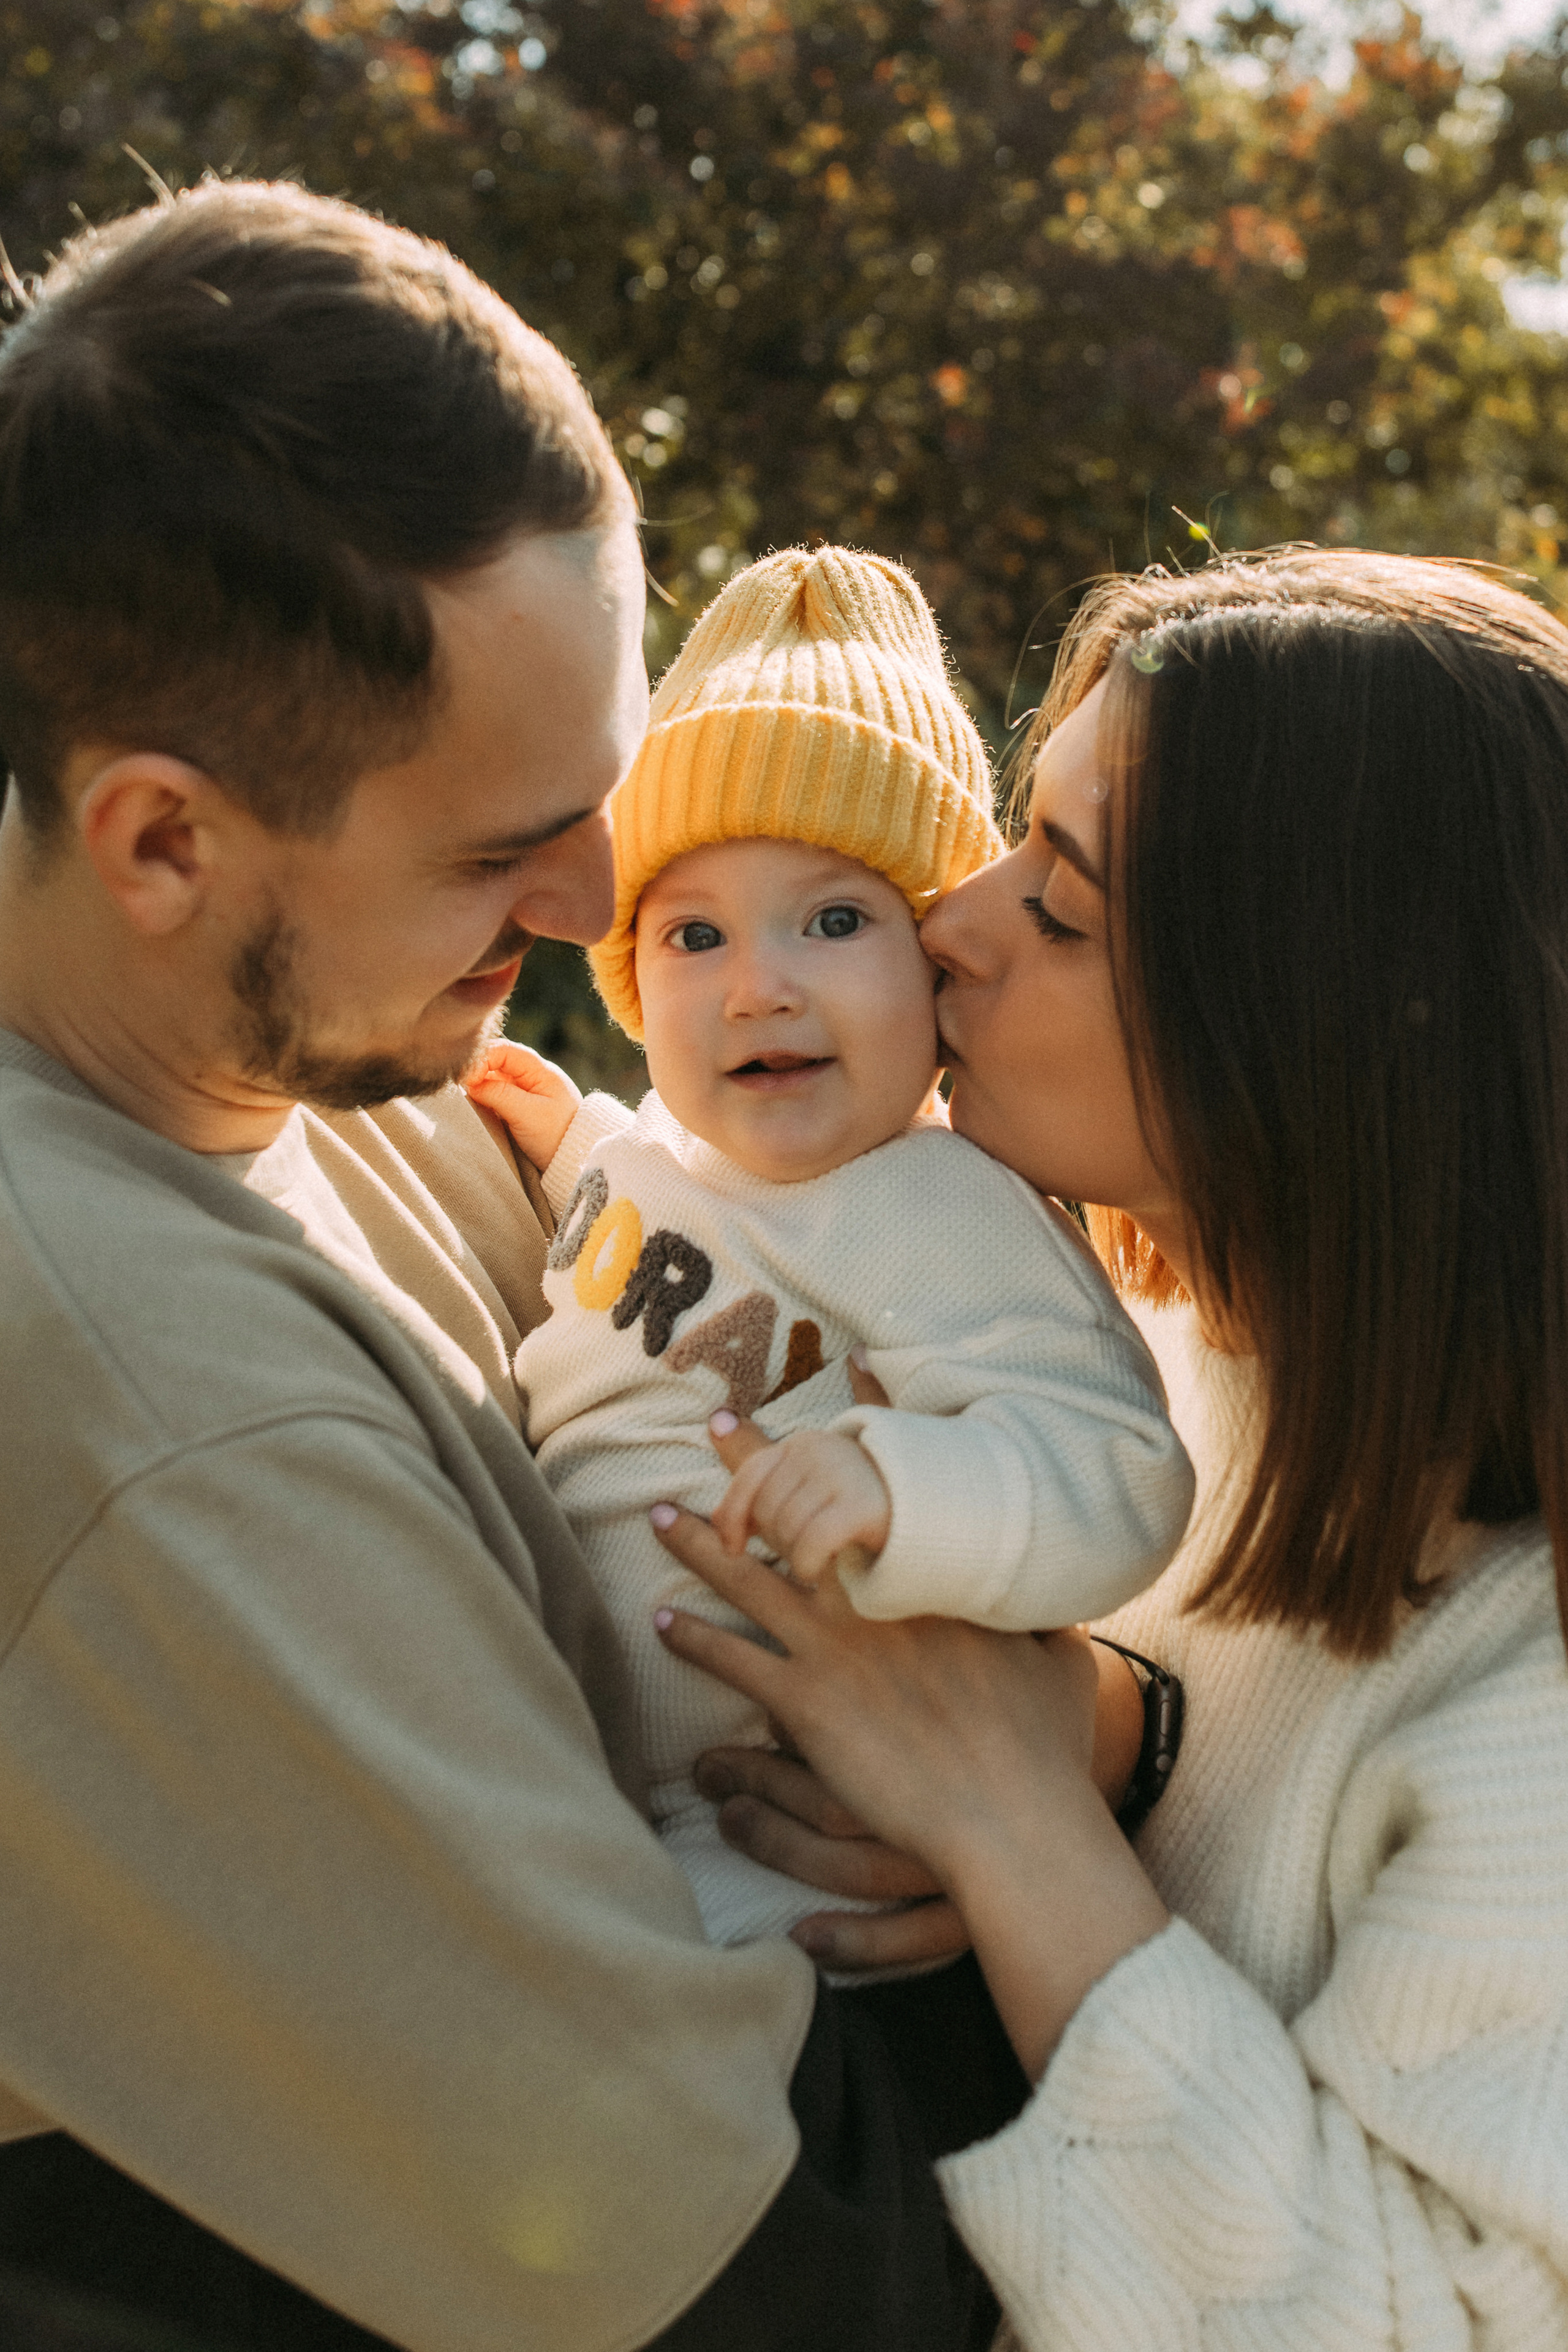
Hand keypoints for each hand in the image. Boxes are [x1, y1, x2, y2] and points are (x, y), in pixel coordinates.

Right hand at [464, 1041, 581, 1170]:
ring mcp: (523, 1091)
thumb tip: (471, 1082)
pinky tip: (473, 1107)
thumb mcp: (528, 1114)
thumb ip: (499, 1094)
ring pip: (491, 1078)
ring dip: (477, 1086)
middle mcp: (530, 1076)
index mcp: (540, 1070)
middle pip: (495, 1061)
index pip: (503, 1050)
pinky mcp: (517, 1107)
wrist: (575, 1162)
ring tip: (466, 1100)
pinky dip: (482, 1098)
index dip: (482, 1059)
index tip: (468, 1080)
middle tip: (461, 1089)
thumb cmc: (556, 1136)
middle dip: (476, 1071)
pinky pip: (493, 1094)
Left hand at [652, 1410, 1169, 2076]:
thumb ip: (1052, 1624)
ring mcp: (835, 1648)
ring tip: (659, 1517)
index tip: (846, 1374)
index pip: (887, 1486)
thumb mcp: (1064, 1662)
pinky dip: (693, 1640)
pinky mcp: (807, 1704)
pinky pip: (735, 1661)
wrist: (1010, 1815)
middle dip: (754, 1465)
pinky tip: (660, 1623)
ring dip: (699, 1545)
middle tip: (718, 1425)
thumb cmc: (1044, 1746)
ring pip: (749, 1579)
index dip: (861, 1431)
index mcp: (933, 1580)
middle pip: (799, 1513)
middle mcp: (874, 1600)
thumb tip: (1063, 1608)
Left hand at [710, 1422, 890, 1584]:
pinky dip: (808, 1564)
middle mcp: (818, 1449)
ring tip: (820, 1557)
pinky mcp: (859, 1506)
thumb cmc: (870, 1500)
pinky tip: (818, 1570)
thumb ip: (772, 1462)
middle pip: (765, 1510)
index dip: (731, 1514)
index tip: (732, 1546)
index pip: (748, 1475)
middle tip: (804, 1550)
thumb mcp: (819, 1474)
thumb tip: (716, 1423)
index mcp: (803, 1442)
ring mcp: (839, 1474)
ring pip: (785, 1530)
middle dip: (776, 1540)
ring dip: (795, 1555)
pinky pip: (810, 1545)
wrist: (940, 1510)